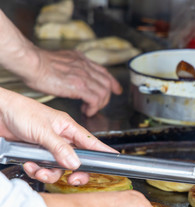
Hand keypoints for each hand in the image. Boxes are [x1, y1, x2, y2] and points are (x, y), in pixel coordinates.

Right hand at [0, 10, 120, 116]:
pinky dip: (94, 107)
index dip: (112, 82)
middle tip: (100, 105)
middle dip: (106, 97)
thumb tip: (72, 75)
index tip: (116, 89)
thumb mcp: (61, 60)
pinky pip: (95, 99)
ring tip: (90, 109)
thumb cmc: (38, 64)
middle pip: (107, 83)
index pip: (104, 71)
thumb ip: (71, 67)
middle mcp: (85, 66)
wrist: (31, 63)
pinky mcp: (79, 86)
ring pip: (103, 92)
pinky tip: (87, 111)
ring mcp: (83, 76)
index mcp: (81, 60)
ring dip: (99, 104)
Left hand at [0, 87, 114, 183]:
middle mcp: (61, 138)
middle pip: (77, 161)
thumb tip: (75, 163)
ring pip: (59, 168)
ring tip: (39, 170)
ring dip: (49, 173)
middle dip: (74, 172)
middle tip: (72, 179)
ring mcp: (48, 147)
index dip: (104, 153)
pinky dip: (36, 170)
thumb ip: (59, 148)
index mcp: (68, 128)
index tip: (115, 161)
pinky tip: (29, 164)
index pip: (92, 143)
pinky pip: (43, 168)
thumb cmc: (19, 110)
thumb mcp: (42, 130)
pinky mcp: (36, 153)